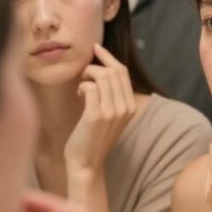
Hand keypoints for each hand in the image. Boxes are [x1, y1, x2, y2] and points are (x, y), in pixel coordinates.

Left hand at [64, 44, 135, 174]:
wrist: (87, 163)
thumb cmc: (94, 137)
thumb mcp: (110, 116)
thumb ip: (112, 96)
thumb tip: (102, 69)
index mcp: (131, 106)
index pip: (123, 72)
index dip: (109, 57)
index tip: (96, 48)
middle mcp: (125, 108)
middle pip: (114, 70)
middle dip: (96, 65)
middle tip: (84, 72)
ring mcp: (112, 112)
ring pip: (102, 76)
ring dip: (87, 75)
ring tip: (81, 85)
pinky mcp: (96, 115)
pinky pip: (90, 87)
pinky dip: (82, 86)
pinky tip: (79, 95)